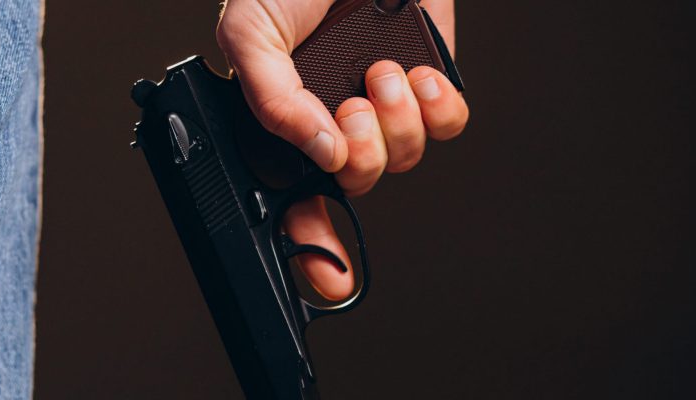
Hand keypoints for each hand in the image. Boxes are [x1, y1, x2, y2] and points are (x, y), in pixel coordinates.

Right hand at [217, 0, 467, 299]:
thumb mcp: (248, 33)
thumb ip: (268, 99)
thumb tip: (320, 151)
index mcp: (286, 120)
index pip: (294, 201)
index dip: (310, 247)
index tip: (328, 278)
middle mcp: (336, 118)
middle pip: (356, 184)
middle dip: (359, 155)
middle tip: (349, 109)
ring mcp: (385, 103)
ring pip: (403, 158)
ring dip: (395, 122)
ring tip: (378, 75)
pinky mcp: (431, 81)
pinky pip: (448, 126)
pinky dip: (437, 107)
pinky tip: (417, 74)